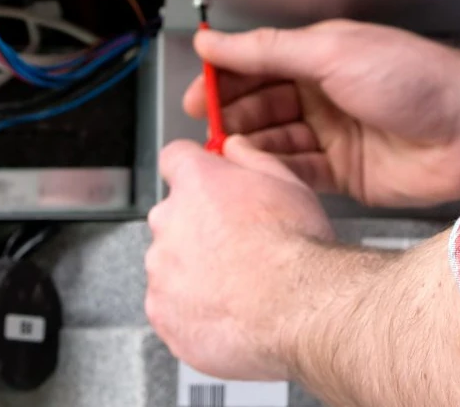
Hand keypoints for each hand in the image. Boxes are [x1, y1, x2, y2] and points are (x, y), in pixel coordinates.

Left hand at [145, 136, 332, 380]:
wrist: (298, 309)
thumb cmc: (296, 248)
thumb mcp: (287, 183)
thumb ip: (250, 158)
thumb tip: (234, 147)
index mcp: (196, 183)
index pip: (174, 159)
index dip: (192, 170)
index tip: (205, 184)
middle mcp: (169, 220)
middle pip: (172, 215)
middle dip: (196, 226)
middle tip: (235, 246)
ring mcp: (161, 269)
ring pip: (170, 263)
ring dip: (193, 270)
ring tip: (236, 286)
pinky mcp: (161, 311)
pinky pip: (169, 306)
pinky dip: (191, 310)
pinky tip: (227, 313)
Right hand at [185, 20, 459, 206]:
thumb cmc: (421, 79)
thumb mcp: (332, 51)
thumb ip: (268, 49)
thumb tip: (217, 42)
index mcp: (319, 56)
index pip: (257, 64)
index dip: (224, 78)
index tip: (199, 92)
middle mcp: (324, 94)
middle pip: (261, 105)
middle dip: (232, 115)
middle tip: (209, 128)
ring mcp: (334, 135)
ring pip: (275, 140)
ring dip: (250, 145)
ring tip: (228, 152)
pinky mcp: (345, 173)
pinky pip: (297, 172)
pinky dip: (275, 171)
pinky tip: (258, 171)